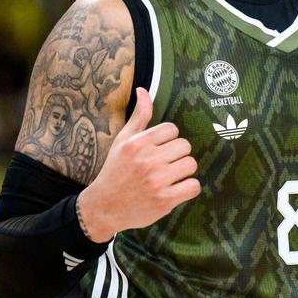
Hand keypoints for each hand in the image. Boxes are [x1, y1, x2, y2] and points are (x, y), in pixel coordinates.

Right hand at [78, 87, 199, 240]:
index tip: (159, 150)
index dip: (168, 140)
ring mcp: (157, 181)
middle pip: (185, 146)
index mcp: (138, 143)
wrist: (104, 207)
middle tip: (164, 165)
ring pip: (191, 164)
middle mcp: (147, 160)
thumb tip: (143, 90)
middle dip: (177, 155)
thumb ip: (139, 116)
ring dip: (184, 171)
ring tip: (170, 177)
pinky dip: (188, 188)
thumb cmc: (115, 170)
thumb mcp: (123, 141)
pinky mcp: (165, 200)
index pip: (172, 130)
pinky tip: (175, 189)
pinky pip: (193, 186)